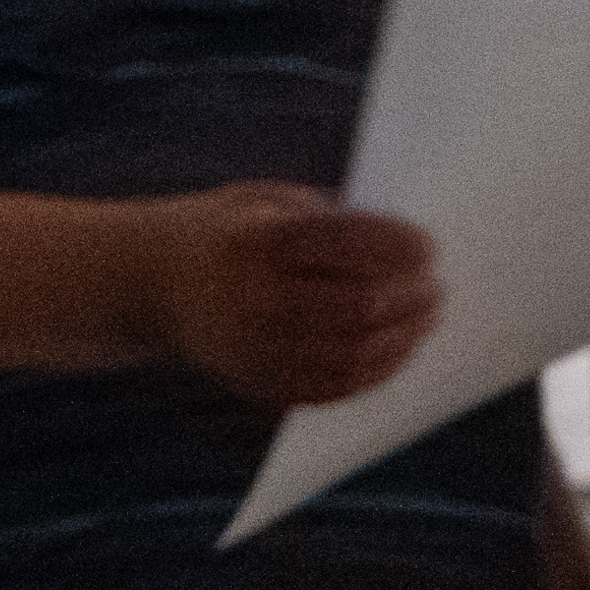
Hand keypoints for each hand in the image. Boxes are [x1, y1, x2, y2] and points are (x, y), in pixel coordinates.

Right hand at [135, 184, 442, 407]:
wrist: (153, 283)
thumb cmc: (230, 232)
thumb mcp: (269, 201)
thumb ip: (332, 221)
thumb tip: (410, 251)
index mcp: (259, 239)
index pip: (353, 245)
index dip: (403, 248)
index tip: (428, 247)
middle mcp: (255, 297)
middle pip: (362, 306)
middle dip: (412, 299)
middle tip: (436, 290)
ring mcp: (255, 347)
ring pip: (355, 353)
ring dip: (403, 339)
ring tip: (424, 321)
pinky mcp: (259, 382)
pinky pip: (333, 387)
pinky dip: (374, 372)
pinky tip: (394, 352)